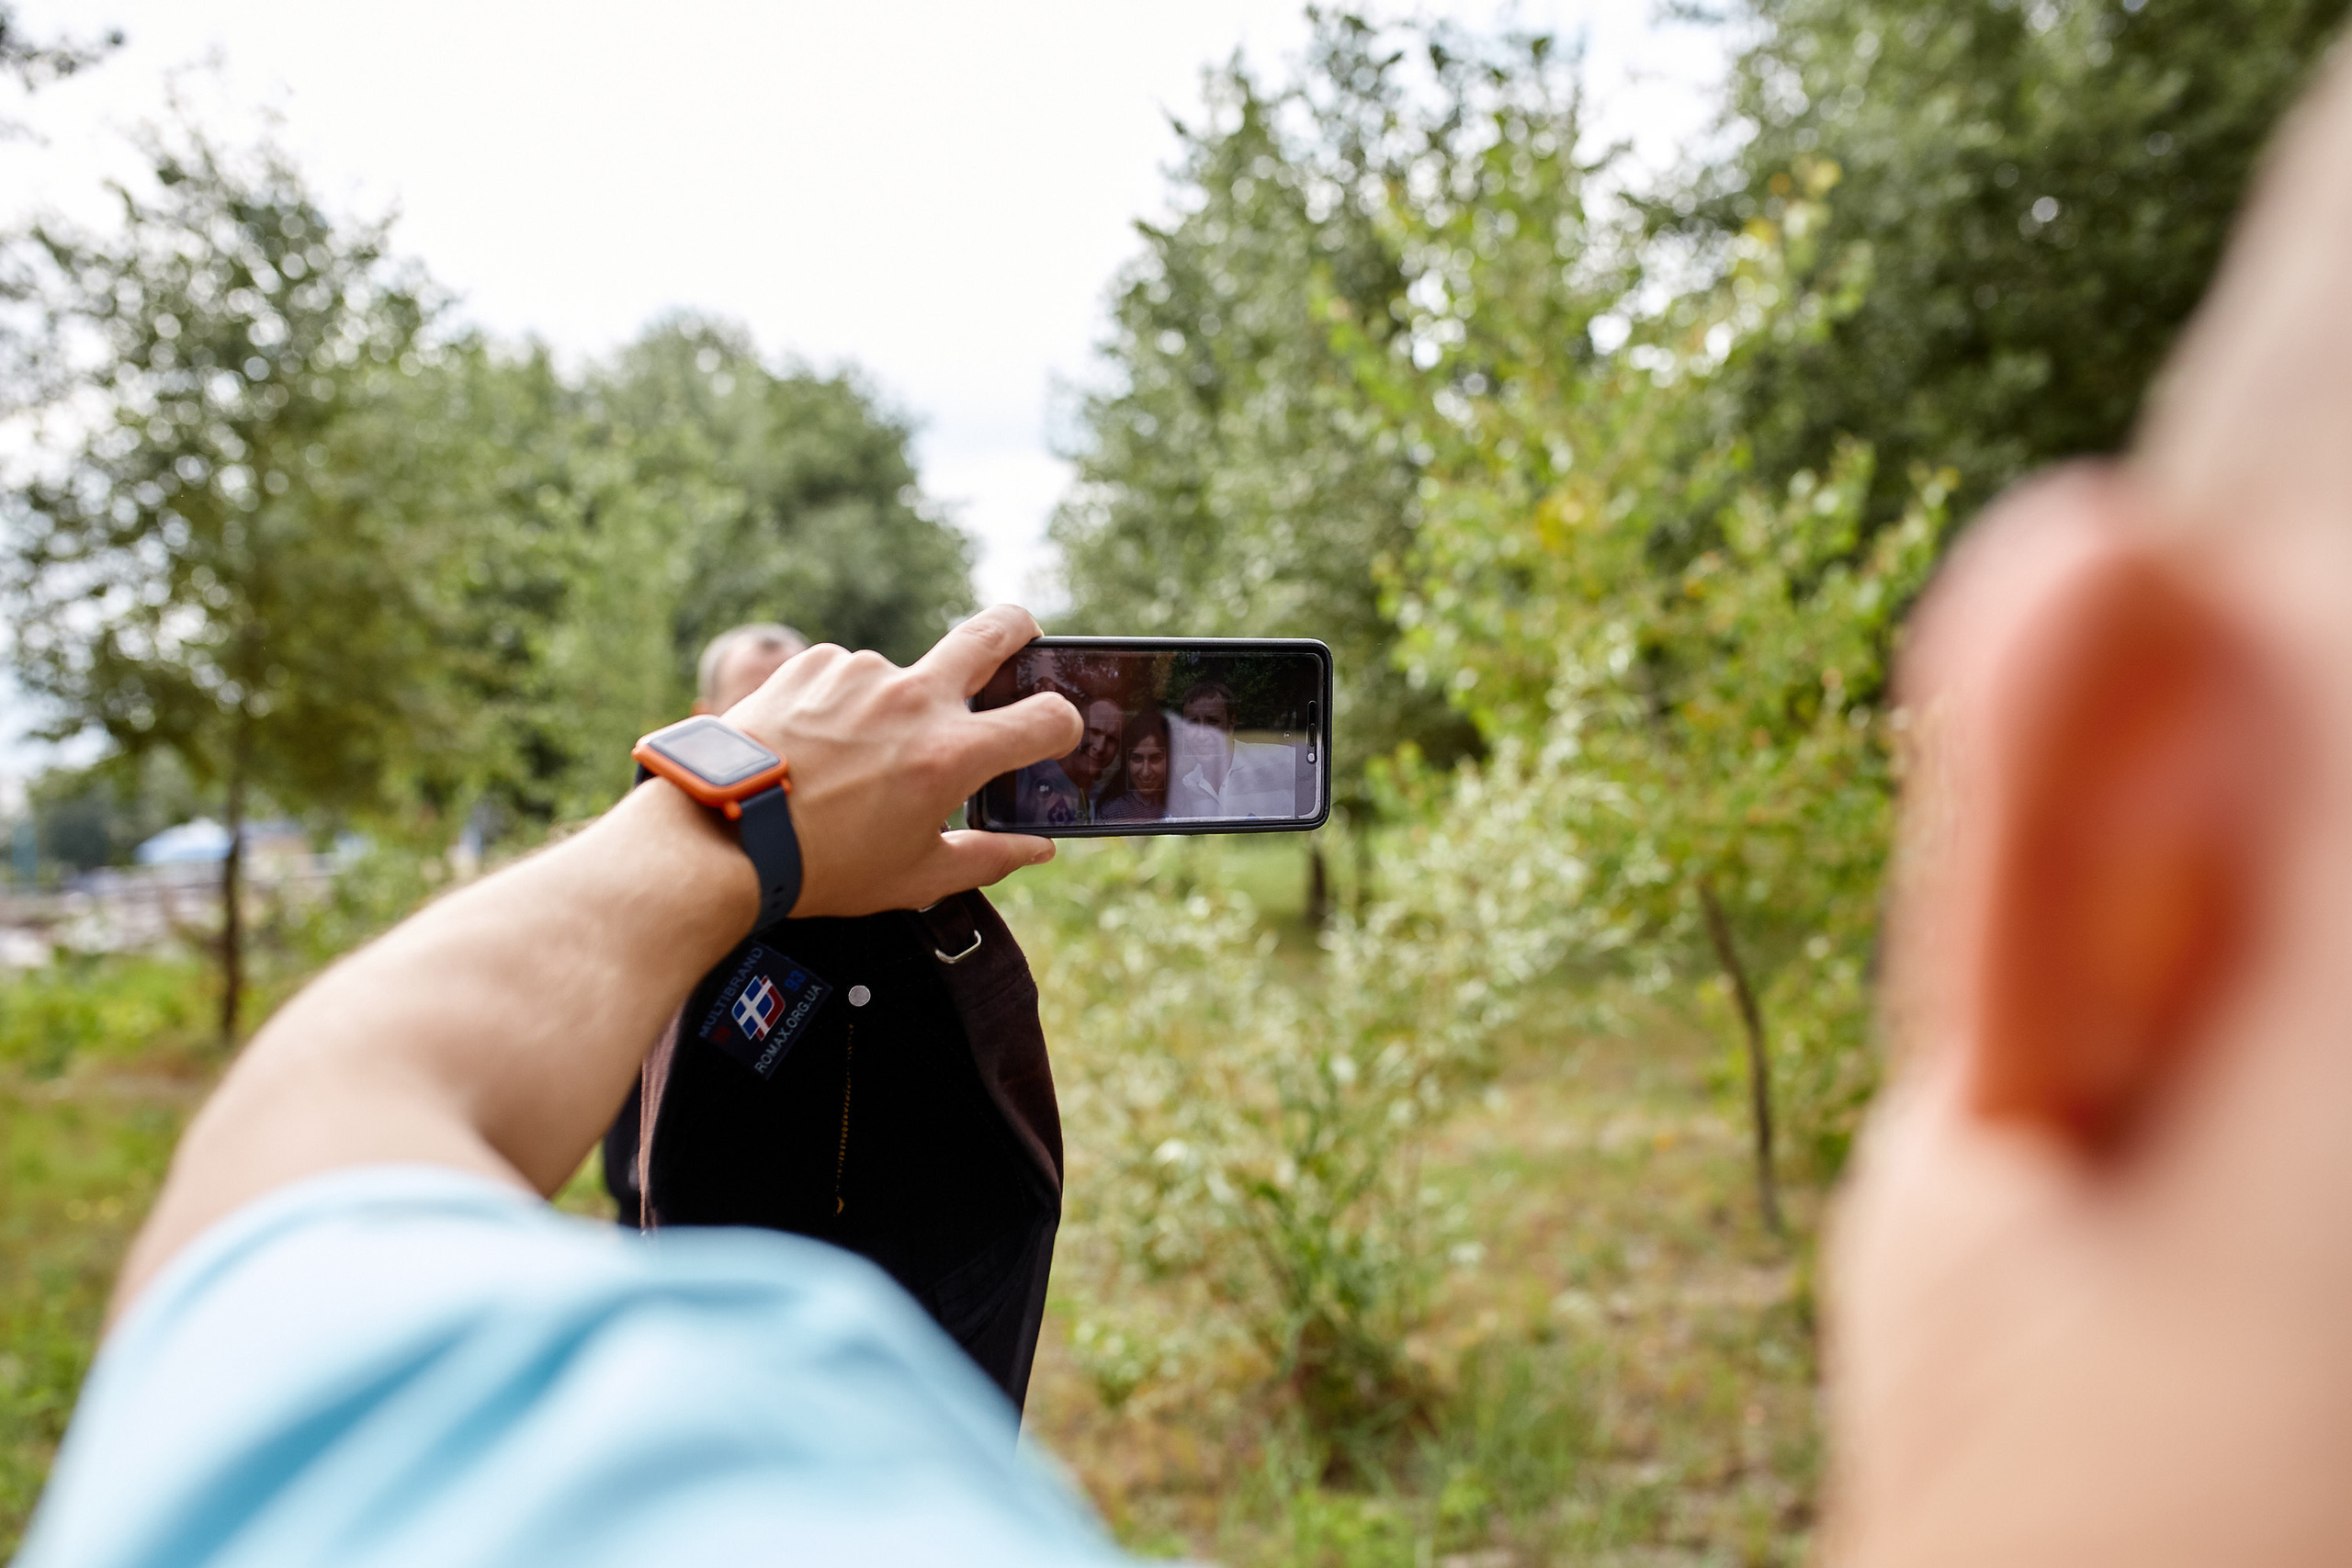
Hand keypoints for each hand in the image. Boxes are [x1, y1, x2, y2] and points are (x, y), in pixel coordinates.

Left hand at [721, 604, 1081, 917]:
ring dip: (894, 709)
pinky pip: (847, 677)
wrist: (719, 834)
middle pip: (996, 630)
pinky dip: (842, 706)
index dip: (1063, 725)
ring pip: (903, 678)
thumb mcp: (915, 878)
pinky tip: (813, 748)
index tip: (1051, 736)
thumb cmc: (821, 865)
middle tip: (1023, 644)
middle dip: (1022, 633)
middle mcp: (914, 699)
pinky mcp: (813, 662)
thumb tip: (1037, 849)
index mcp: (952, 754)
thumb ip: (989, 858)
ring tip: (850, 764)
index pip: (1049, 717)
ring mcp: (861, 672)